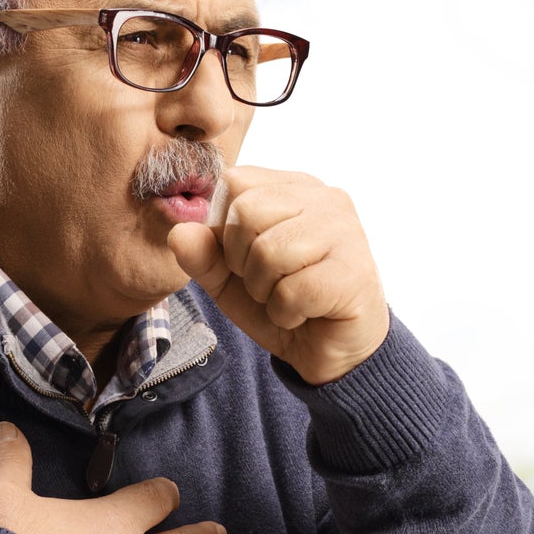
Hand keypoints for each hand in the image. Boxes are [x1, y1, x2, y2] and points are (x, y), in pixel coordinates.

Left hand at [167, 166, 389, 386]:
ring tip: (287, 298)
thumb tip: (178, 233)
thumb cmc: (285, 302)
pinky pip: (293, 290)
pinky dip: (286, 313)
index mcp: (294, 188)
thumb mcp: (229, 279)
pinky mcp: (354, 271)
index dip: (225, 228)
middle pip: (247, 212)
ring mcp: (345, 231)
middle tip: (269, 283)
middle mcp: (324, 199)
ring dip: (265, 291)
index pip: (235, 182)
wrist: (330, 351)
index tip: (248, 258)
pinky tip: (305, 313)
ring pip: (269, 251)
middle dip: (243, 262)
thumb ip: (202, 255)